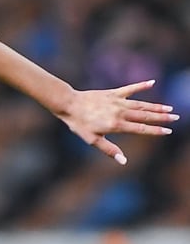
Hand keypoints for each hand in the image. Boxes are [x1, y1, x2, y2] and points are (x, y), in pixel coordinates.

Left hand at [58, 80, 176, 164]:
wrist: (68, 104)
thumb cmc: (79, 124)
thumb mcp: (91, 139)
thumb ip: (109, 149)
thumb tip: (123, 161)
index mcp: (116, 125)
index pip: (141, 128)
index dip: (155, 130)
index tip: (168, 131)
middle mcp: (120, 112)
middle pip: (145, 115)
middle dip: (161, 117)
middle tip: (176, 118)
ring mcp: (117, 101)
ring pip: (141, 104)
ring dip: (155, 106)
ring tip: (168, 108)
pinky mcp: (113, 93)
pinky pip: (130, 88)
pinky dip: (141, 85)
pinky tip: (152, 83)